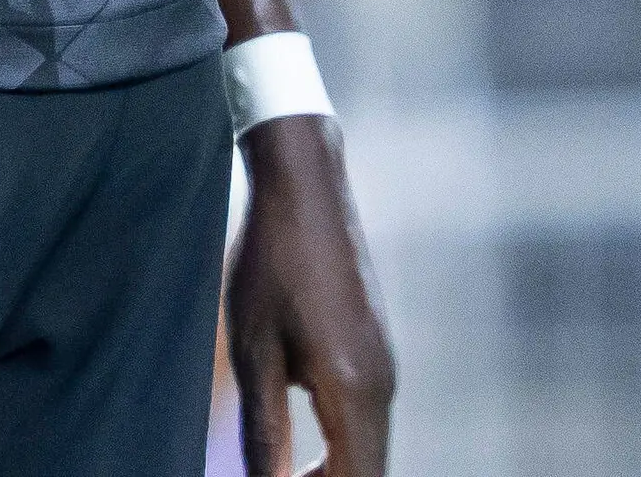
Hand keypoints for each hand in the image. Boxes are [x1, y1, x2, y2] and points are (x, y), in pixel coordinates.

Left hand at [227, 117, 393, 476]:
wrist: (306, 191)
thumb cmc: (271, 263)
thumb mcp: (254, 350)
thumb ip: (263, 427)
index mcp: (355, 391)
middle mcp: (384, 386)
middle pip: (369, 470)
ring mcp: (386, 369)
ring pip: (369, 447)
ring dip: (334, 471)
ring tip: (283, 474)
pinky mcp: (377, 353)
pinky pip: (366, 419)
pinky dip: (340, 445)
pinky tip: (303, 444)